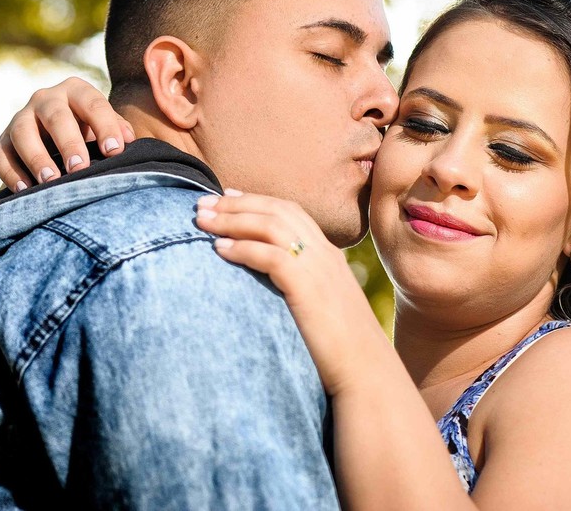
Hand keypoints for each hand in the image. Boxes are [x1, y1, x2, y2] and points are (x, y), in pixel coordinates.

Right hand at [0, 77, 135, 190]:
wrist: (59, 133)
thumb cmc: (90, 131)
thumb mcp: (104, 125)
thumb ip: (118, 129)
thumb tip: (128, 140)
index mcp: (75, 90)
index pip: (92, 103)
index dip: (105, 126)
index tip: (115, 151)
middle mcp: (45, 99)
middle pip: (55, 116)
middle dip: (68, 142)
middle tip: (80, 168)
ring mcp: (21, 118)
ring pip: (22, 133)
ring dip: (36, 158)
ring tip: (51, 181)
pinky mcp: (3, 140)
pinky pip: (0, 155)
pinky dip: (10, 173)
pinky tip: (26, 190)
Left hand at [195, 191, 392, 396]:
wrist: (368, 373)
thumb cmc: (341, 349)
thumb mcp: (322, 307)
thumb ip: (302, 288)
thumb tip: (271, 286)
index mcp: (329, 255)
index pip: (290, 211)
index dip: (256, 200)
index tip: (226, 197)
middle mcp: (324, 254)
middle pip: (277, 210)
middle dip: (236, 204)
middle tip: (202, 203)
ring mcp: (319, 269)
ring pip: (270, 226)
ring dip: (232, 220)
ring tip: (201, 221)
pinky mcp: (308, 288)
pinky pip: (270, 256)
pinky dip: (242, 248)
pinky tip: (218, 249)